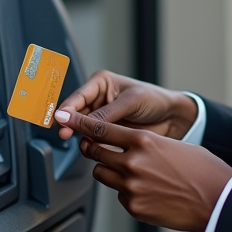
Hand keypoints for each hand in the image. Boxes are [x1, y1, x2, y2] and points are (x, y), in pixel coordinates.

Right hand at [54, 70, 198, 140]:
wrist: (173, 118)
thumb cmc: (155, 101)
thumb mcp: (130, 102)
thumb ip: (103, 113)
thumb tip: (78, 119)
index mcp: (101, 83)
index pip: (77, 97)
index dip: (66, 110)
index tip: (58, 121)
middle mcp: (97, 99)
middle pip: (74, 114)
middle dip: (70, 124)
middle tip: (65, 134)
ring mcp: (101, 117)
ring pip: (81, 129)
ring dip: (81, 136)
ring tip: (86, 142)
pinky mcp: (106, 133)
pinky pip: (92, 140)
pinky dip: (91, 145)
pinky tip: (94, 148)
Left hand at [66, 110, 231, 231]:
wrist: (215, 199)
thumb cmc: (201, 169)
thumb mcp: (172, 145)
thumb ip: (145, 143)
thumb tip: (127, 144)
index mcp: (144, 141)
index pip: (101, 129)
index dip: (81, 123)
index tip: (68, 118)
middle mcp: (133, 162)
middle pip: (95, 151)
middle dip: (93, 148)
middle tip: (94, 146)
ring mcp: (131, 186)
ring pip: (102, 173)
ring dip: (108, 169)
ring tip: (129, 170)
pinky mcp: (133, 206)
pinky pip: (118, 194)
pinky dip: (126, 190)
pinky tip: (146, 189)